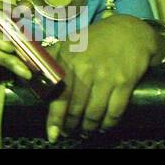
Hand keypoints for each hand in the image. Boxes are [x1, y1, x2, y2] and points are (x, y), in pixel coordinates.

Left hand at [45, 14, 157, 139]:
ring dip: (88, 127)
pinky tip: (103, 127)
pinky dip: (108, 123)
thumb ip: (53, 58)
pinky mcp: (125, 82)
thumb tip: (35, 74)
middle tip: (70, 132)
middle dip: (71, 125)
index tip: (53, 133)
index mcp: (69, 59)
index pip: (59, 94)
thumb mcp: (70, 42)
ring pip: (94, 113)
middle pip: (75, 108)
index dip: (55, 117)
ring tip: (85, 132)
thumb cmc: (96, 38)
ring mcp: (106, 76)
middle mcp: (86, 69)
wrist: (129, 31)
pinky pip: (115, 111)